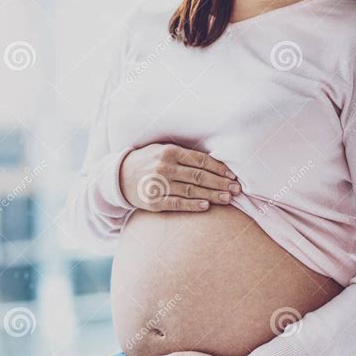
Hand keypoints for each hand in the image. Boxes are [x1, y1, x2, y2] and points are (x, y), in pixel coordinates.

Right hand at [119, 143, 241, 211]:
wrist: (118, 176)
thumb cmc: (147, 161)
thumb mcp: (162, 149)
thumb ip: (184, 154)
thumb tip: (214, 161)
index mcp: (170, 151)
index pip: (201, 160)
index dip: (219, 169)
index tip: (233, 176)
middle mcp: (164, 167)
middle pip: (199, 176)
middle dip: (221, 183)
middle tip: (237, 190)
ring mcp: (158, 184)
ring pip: (191, 191)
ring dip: (212, 195)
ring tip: (228, 199)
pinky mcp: (153, 201)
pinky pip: (177, 203)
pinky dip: (192, 205)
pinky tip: (206, 206)